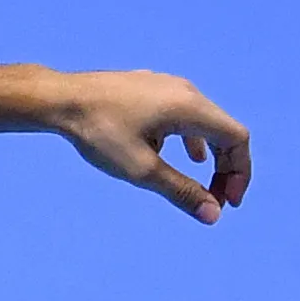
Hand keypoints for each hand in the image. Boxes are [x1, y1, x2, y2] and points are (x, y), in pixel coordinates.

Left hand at [50, 70, 251, 223]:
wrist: (59, 99)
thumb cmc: (98, 132)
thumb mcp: (142, 170)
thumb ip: (181, 191)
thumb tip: (213, 215)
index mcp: (190, 106)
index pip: (236, 139)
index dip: (239, 173)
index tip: (228, 203)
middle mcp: (185, 90)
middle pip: (222, 130)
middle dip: (225, 168)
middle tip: (215, 200)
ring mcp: (166, 86)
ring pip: (202, 122)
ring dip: (208, 154)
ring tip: (203, 183)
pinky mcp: (148, 88)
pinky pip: (181, 114)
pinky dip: (187, 139)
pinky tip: (176, 155)